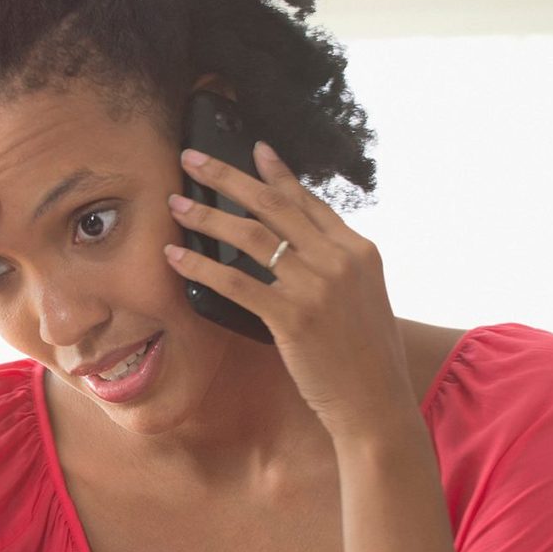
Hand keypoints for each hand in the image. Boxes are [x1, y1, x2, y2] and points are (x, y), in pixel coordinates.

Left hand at [164, 142, 414, 443]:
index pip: (308, 201)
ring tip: (176, 205)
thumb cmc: (364, 358)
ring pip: (251, 237)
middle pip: (273, 205)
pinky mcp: (293, 317)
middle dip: (227, 177)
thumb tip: (300, 252)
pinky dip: (202, 266)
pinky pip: (237, 283)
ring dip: (207, 216)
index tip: (253, 150)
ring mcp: (317, 286)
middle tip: (192, 158)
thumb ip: (336, 269)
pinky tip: (177, 257)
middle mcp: (339, 259)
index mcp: (359, 250)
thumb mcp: (361, 300)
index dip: (277, 174)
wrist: (376, 401)